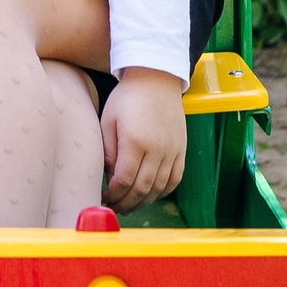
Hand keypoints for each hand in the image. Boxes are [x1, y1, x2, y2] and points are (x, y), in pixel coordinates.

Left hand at [99, 68, 186, 210]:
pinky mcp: (181, 149)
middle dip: (126, 203)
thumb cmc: (127, 98)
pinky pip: (175, 179)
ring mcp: (172, 151)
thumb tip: (110, 178)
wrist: (156, 79)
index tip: (104, 197)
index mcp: (135, 142)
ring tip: (130, 204)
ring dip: (144, 201)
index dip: (113, 195)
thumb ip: (108, 152)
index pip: (124, 181)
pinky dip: (163, 192)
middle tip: (115, 207)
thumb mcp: (108, 120)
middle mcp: (157, 150)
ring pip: (159, 188)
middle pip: (142, 189)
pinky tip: (151, 194)